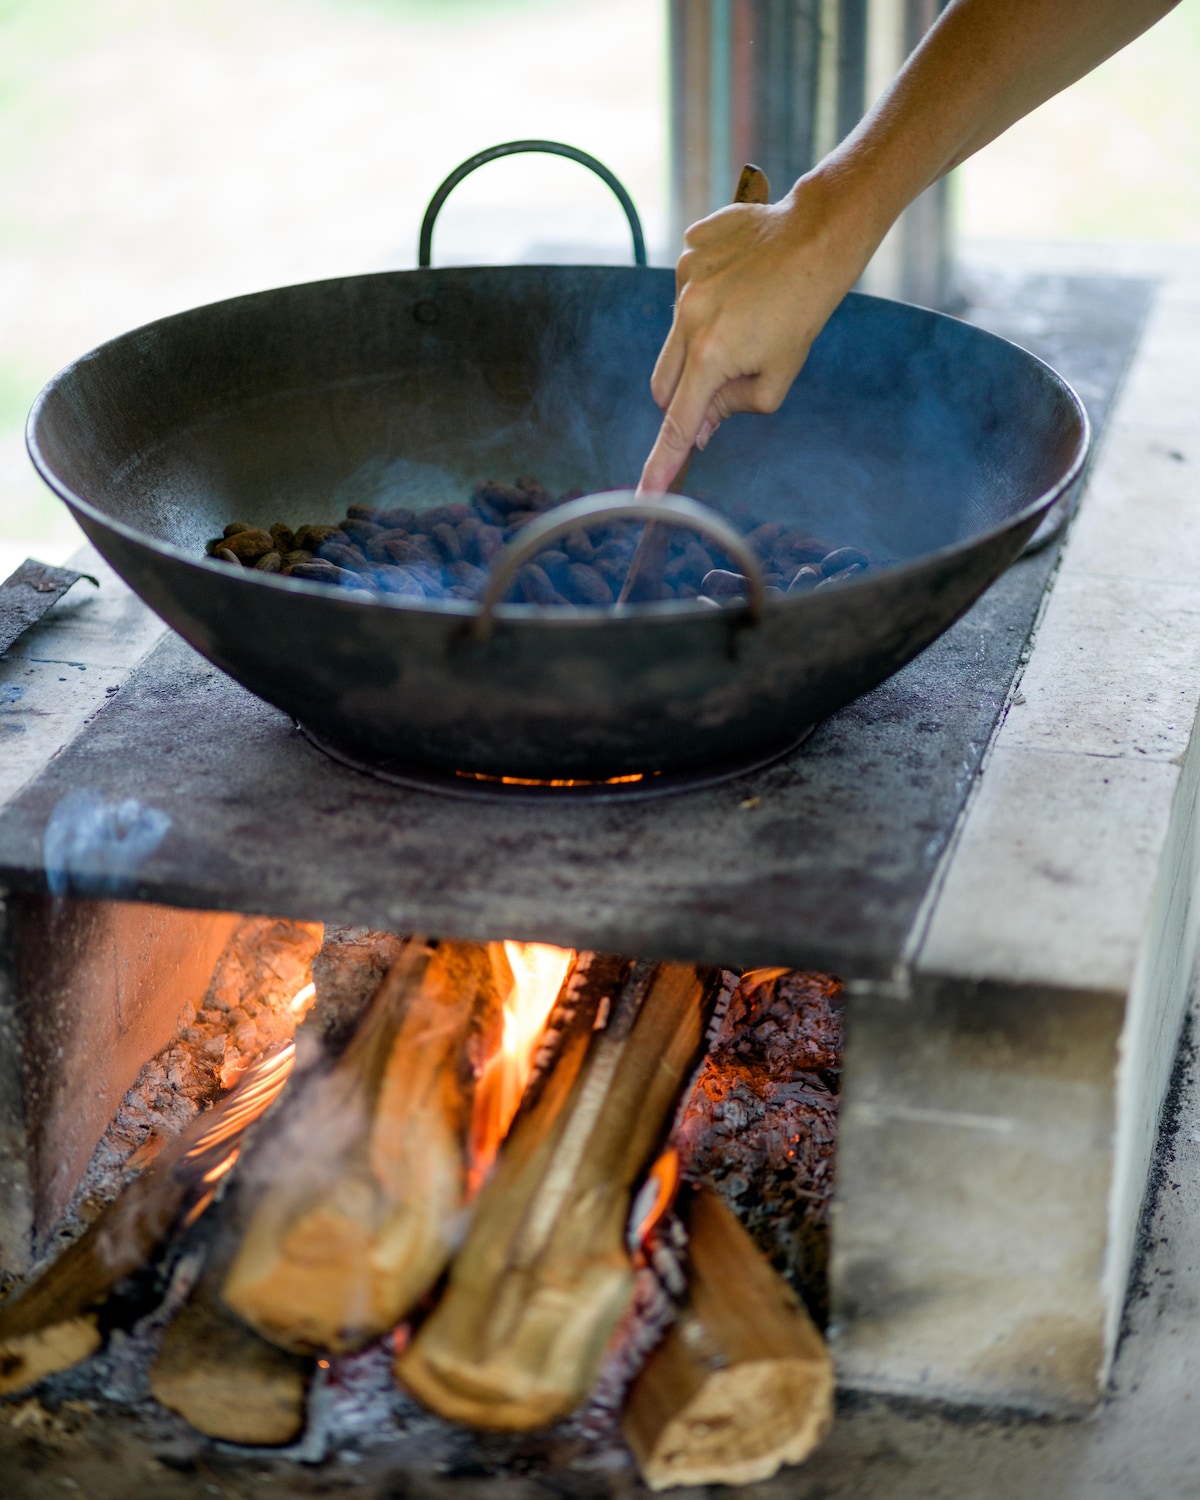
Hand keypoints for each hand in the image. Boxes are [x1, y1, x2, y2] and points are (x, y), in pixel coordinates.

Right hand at [639, 172, 875, 494]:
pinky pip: (682, 299)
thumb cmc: (806, 307)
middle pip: (662, 386)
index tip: (647, 494)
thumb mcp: (779, 375)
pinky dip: (703, 309)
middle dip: (683, 401)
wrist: (818, 233)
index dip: (662, 463)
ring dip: (695, 353)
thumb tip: (700, 425)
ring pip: (671, 342)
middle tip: (721, 393)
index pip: (678, 423)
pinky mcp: (687, 256)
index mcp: (712, 354)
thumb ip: (734, 407)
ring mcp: (682, 282)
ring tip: (743, 325)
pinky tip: (739, 291)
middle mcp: (687, 317)